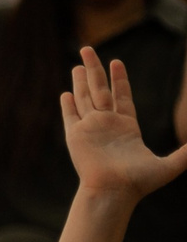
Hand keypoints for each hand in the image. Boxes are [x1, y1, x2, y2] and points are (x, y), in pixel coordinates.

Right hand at [64, 47, 186, 200]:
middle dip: (95, 70)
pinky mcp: (76, 136)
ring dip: (80, 81)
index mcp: (126, 126)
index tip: (116, 62)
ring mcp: (90, 129)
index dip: (119, 78)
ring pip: (84, 98)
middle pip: (100, 90)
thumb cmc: (140, 182)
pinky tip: (66, 92)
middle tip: (88, 49)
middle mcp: (107, 124)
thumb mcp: (171, 165)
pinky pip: (71, 116)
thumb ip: (186, 153)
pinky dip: (68, 104)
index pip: (122, 96)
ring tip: (77, 64)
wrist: (115, 191)